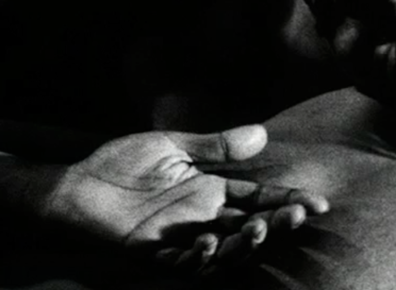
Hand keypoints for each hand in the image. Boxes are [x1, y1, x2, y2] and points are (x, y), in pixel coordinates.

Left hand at [43, 125, 328, 265]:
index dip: (288, 201)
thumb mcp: (171, 147)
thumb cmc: (122, 164)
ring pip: (225, 249)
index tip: (318, 203)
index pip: (259, 197)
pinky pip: (185, 262)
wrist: (77, 184)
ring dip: (244, 244)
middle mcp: (204, 216)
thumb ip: (215, 146)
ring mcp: (182, 236)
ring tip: (257, 229)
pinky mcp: (155, 252)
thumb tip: (262, 133)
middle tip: (297, 216)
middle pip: (251, 224)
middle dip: (277, 223)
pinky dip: (200, 258)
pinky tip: (209, 242)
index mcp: (211, 189)